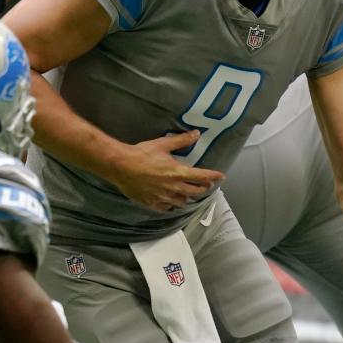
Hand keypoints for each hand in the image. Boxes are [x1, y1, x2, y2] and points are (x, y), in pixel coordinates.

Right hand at [106, 130, 223, 210]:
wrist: (121, 166)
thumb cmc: (141, 154)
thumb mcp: (162, 145)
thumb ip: (181, 141)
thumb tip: (196, 134)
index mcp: (178, 173)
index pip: (201, 176)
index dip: (213, 176)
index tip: (221, 176)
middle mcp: (173, 187)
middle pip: (195, 191)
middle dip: (203, 188)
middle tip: (206, 185)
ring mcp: (163, 197)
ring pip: (182, 201)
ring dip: (188, 197)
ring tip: (189, 194)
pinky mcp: (152, 203)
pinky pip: (166, 207)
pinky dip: (171, 204)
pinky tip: (170, 201)